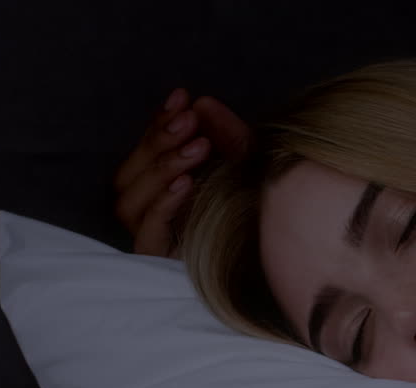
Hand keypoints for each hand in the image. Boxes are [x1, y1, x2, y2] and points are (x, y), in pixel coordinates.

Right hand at [113, 88, 250, 257]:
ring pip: (129, 204)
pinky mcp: (164, 264)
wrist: (287, 258)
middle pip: (128, 177)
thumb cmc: (263, 212)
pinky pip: (148, 234)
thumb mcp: (249, 167)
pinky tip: (186, 183)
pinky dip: (163, 204)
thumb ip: (227, 134)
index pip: (143, 155)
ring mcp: (156, 242)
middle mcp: (152, 218)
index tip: (181, 96)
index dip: (157, 124)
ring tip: (198, 148)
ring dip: (161, 168)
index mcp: (164, 194)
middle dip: (157, 142)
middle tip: (190, 121)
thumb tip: (201, 103)